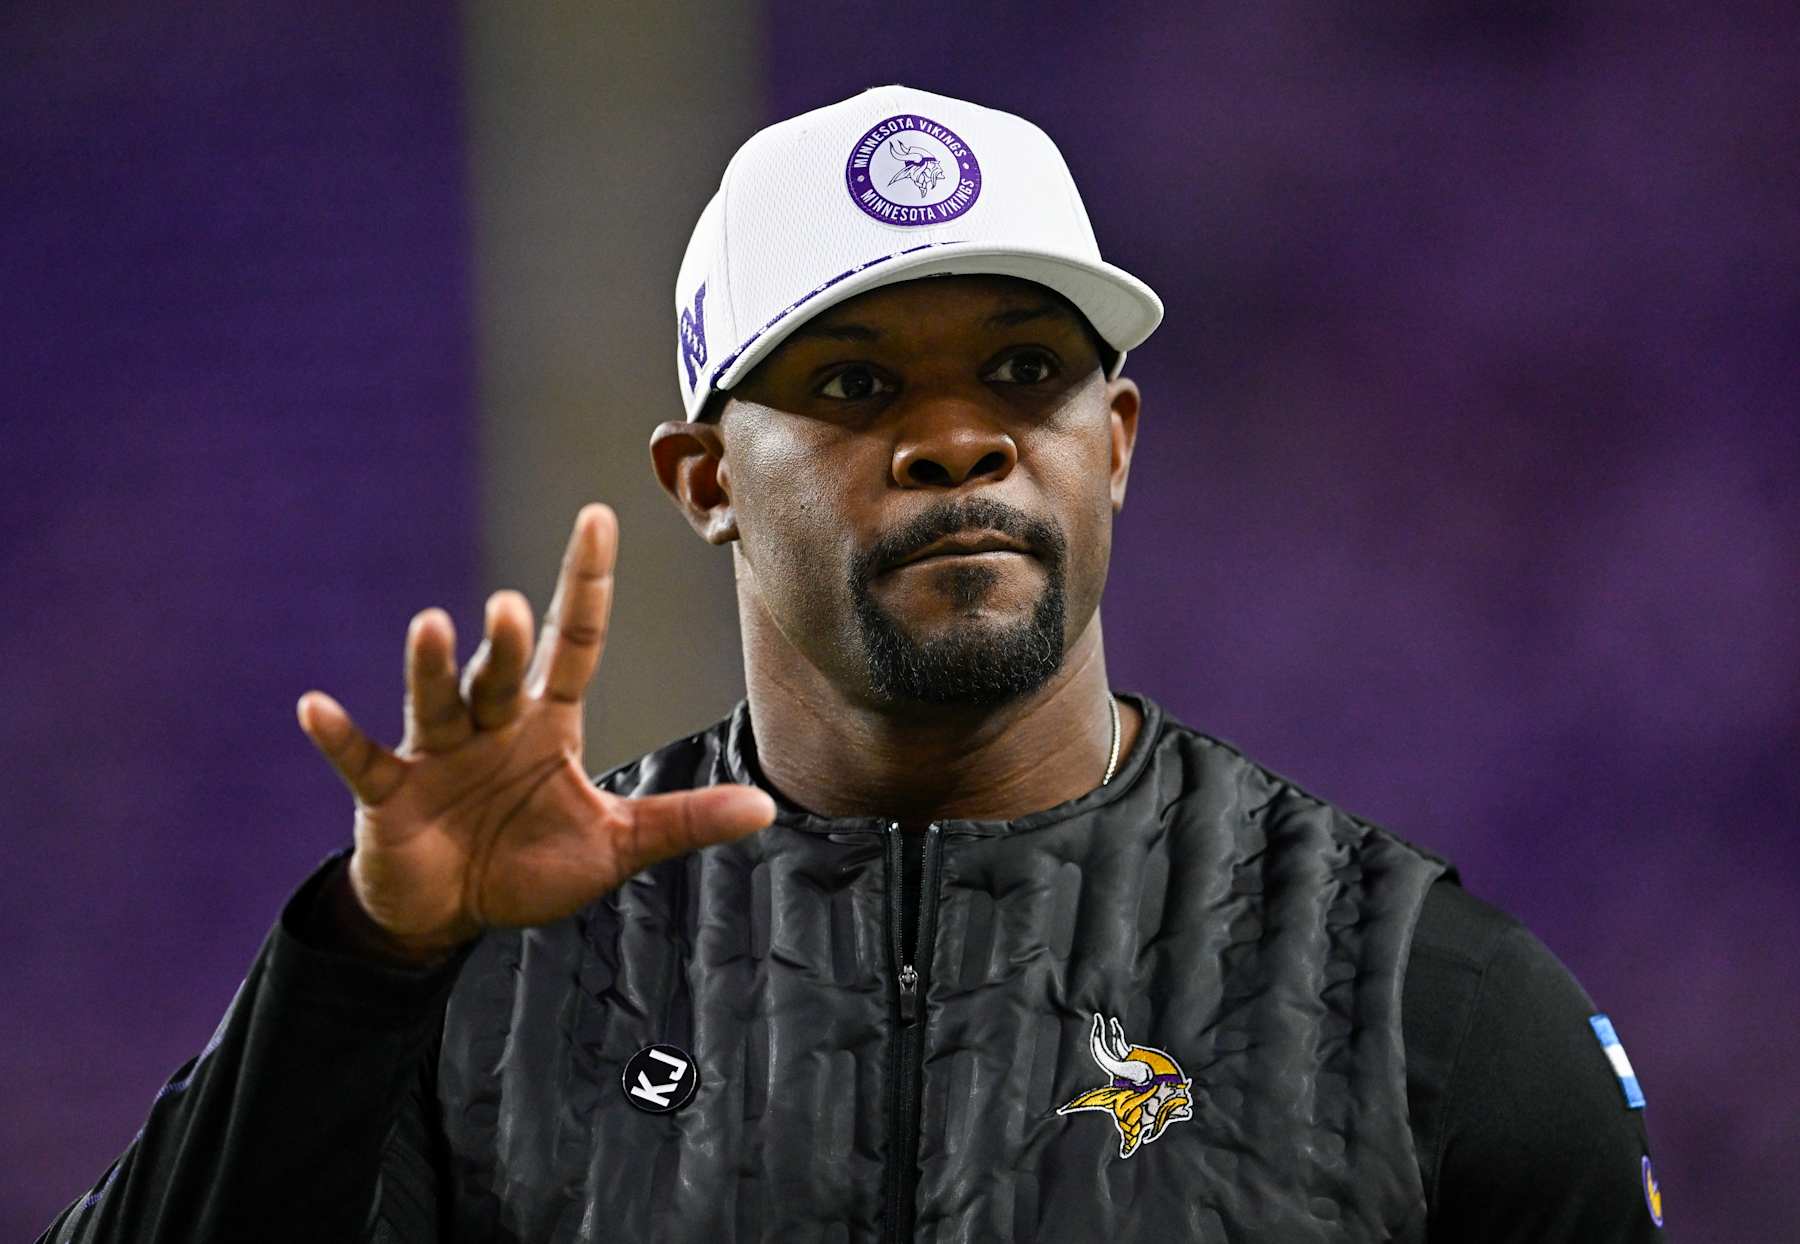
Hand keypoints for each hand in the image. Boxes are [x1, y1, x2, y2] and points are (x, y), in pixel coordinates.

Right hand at [295, 504, 775, 962]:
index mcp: (548, 723)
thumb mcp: (616, 846)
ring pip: (437, 700)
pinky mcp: (388, 792)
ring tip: (431, 625)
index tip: (598, 515)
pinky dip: (339, 735)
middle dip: (508, 642)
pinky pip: (361, 758)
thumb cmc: (531, 866)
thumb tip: (767, 808)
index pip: (576, 640)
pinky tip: (317, 706)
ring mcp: (436, 753)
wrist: (450, 914)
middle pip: (505, 670)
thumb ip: (683, 822)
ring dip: (431, 667)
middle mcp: (492, 723)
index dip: (587, 583)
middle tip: (514, 608)